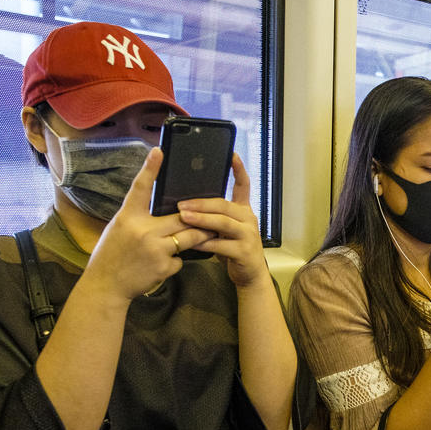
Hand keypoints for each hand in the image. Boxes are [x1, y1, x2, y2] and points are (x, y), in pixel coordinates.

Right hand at [83, 148, 212, 300]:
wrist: (106, 286)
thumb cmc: (112, 254)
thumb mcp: (120, 229)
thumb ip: (139, 217)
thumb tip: (163, 208)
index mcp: (128, 217)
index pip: (140, 188)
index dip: (150, 168)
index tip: (159, 151)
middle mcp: (142, 230)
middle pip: (181, 217)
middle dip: (198, 217)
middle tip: (212, 213)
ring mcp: (155, 249)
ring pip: (189, 237)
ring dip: (199, 236)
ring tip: (207, 233)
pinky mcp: (164, 266)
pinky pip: (181, 258)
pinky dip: (177, 260)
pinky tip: (165, 264)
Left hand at [176, 154, 268, 288]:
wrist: (250, 275)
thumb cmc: (232, 249)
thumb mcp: (224, 229)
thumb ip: (214, 216)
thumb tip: (186, 204)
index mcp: (243, 210)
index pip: (243, 185)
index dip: (238, 169)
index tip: (231, 154)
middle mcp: (248, 219)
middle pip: (224, 205)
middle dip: (201, 203)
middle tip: (180, 204)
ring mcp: (248, 235)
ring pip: (222, 223)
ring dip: (201, 220)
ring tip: (183, 217)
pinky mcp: (244, 251)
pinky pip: (221, 245)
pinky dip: (205, 244)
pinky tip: (191, 243)